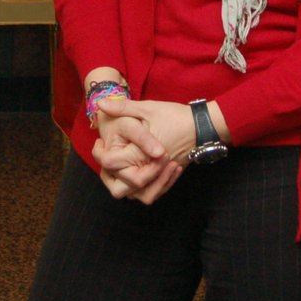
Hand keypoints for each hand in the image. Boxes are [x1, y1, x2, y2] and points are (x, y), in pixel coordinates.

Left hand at [92, 96, 206, 205]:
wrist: (202, 126)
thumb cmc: (174, 117)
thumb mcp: (147, 108)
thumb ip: (122, 107)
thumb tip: (100, 104)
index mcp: (139, 155)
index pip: (110, 165)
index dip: (99, 154)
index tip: (99, 143)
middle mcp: (148, 171)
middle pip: (119, 188)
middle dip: (109, 176)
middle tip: (107, 158)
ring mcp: (158, 177)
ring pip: (136, 195)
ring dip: (125, 185)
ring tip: (118, 167)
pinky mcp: (166, 178)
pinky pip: (151, 193)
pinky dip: (142, 188)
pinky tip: (135, 171)